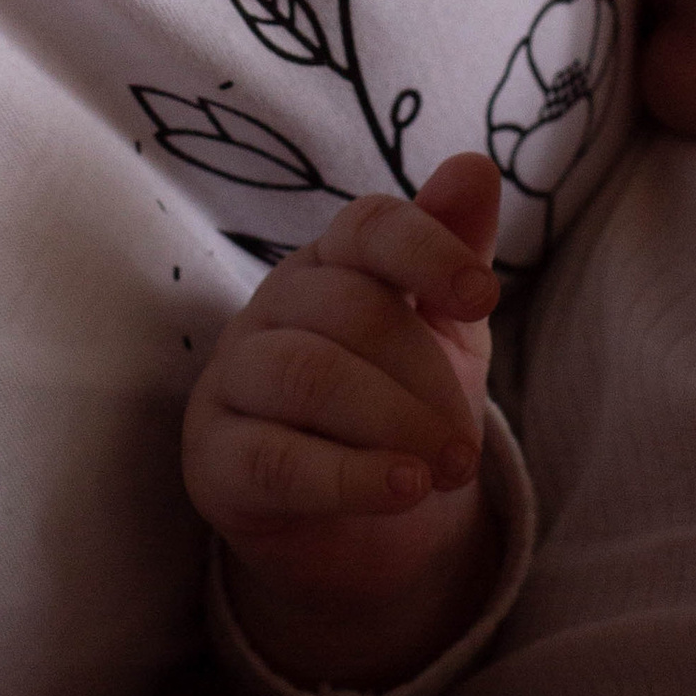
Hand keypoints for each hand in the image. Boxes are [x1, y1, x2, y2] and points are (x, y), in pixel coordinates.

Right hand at [183, 154, 501, 690]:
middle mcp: (272, 309)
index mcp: (330, 264)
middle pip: (349, 309)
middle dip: (424, 378)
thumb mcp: (445, 331)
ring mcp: (232, 382)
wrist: (361, 530)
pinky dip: (347, 477)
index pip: (368, 225)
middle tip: (468, 447)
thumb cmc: (401, 405)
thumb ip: (457, 250)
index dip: (428, 250)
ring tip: (446, 472)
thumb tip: (477, 165)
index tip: (484, 298)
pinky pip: (273, 459)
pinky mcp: (212, 461)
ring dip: (393, 423)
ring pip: (307, 375)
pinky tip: (402, 489)